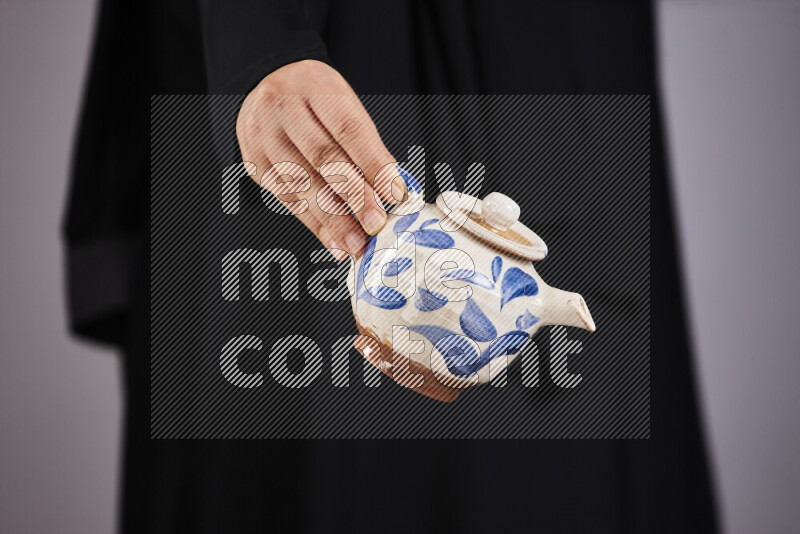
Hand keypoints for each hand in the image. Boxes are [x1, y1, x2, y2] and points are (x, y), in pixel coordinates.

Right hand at [236, 60, 405, 258]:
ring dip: (334, 220)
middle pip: (323, 158)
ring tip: (357, 243)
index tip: (395, 193)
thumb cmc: (314, 99)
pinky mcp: (255, 163)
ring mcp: (264, 137)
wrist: (264, 85)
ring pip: (302, 184)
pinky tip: (334, 242)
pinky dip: (315, 226)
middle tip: (376, 223)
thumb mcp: (343, 104)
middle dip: (354, 196)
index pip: (348, 129)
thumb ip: (366, 144)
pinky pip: (288, 200)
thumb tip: (393, 190)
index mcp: (315, 86)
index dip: (373, 163)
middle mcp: (284, 108)